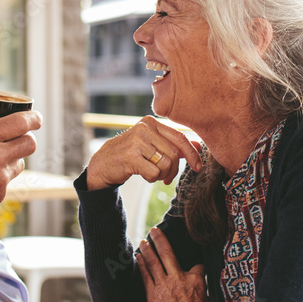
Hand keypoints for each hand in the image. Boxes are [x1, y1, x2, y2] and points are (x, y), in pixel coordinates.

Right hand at [86, 116, 200, 190]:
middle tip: (167, 178)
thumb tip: (198, 146)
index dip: (192, 154)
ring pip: (165, 164)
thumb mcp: (152, 144)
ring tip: (152, 174)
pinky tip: (142, 175)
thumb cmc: (131, 154)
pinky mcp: (130, 157)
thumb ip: (173, 144)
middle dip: (173, 170)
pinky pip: (153, 173)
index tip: (199, 167)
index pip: (179, 137)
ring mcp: (136, 142)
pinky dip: (151, 178)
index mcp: (151, 122)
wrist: (103, 163)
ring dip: (162, 175)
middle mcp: (144, 129)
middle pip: (174, 154)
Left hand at [137, 227, 208, 301]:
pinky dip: (142, 265)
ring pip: (153, 262)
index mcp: (193, 279)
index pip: (196, 266)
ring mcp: (163, 285)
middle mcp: (177, 278)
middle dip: (160, 240)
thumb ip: (201, 285)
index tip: (191, 257)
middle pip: (167, 254)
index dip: (195, 263)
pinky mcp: (153, 294)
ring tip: (143, 242)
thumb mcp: (206, 298)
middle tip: (154, 230)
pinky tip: (138, 257)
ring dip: (148, 250)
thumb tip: (201, 276)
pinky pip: (145, 276)